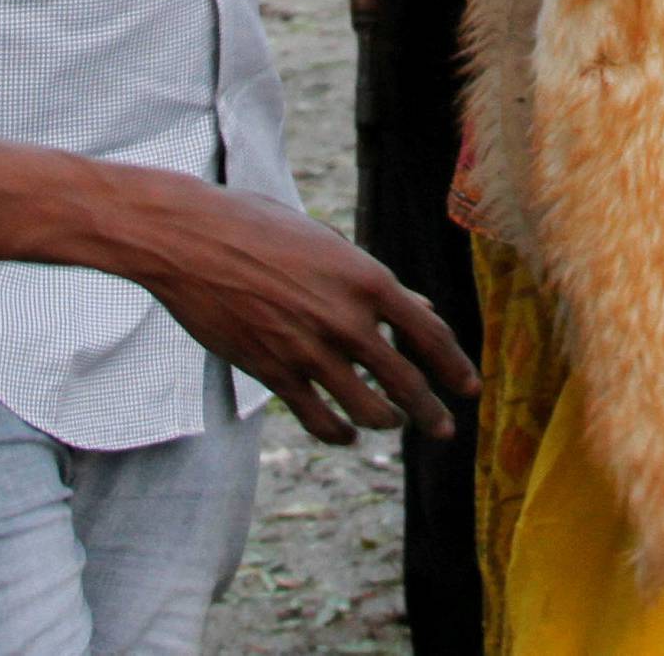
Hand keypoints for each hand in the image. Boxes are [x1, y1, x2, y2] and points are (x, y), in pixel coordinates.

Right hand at [133, 178, 477, 444]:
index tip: (469, 388)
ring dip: (387, 423)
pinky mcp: (273, 373)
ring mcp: (310, 350)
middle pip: (407, 382)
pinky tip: (346, 433)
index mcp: (368, 278)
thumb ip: (374, 283)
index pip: (429, 334)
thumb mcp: (330, 245)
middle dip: (431, 412)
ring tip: (393, 424)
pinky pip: (320, 419)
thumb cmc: (263, 229)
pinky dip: (339, 433)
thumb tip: (418, 308)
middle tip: (445, 429)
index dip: (455, 366)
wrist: (194, 240)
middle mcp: (347, 319)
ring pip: (368, 409)